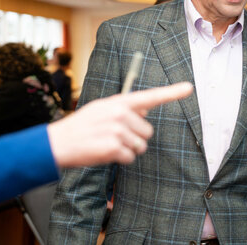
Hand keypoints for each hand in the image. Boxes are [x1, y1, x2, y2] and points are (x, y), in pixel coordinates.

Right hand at [48, 81, 193, 166]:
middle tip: (113, 137)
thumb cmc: (81, 127)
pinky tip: (105, 153)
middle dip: (135, 138)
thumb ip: (124, 109)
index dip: (172, 92)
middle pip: (148, 131)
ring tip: (107, 144)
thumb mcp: (101, 110)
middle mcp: (119, 113)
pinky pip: (130, 157)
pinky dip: (120, 159)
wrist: (57, 143)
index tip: (189, 87)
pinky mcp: (113, 147)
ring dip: (127, 150)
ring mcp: (116, 130)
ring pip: (140, 146)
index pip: (150, 96)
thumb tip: (145, 111)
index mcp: (118, 102)